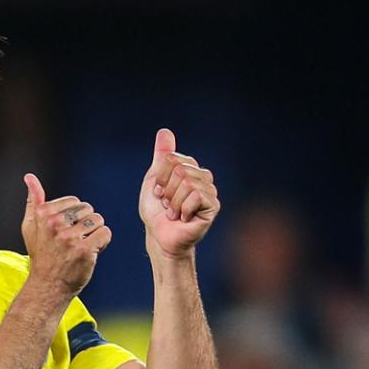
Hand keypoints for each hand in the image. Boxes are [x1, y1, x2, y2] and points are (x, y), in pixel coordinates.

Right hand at [21, 173, 111, 294]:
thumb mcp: (31, 226)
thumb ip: (33, 200)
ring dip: (95, 233)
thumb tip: (29, 177)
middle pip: (88, 209)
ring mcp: (70, 238)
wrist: (48, 284)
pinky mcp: (84, 250)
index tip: (65, 231)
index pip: (75, 201)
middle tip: (74, 241)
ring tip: (83, 245)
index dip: (75, 216)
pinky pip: (105, 233)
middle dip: (86, 224)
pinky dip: (103, 242)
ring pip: (98, 220)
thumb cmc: (41, 254)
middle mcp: (55, 224)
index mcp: (43, 214)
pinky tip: (91, 251)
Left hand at [138, 128, 218, 259]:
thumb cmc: (157, 212)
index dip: (160, 177)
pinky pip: (196, 195)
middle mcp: (203, 177)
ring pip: (187, 182)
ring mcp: (210, 191)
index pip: (172, 159)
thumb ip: (162, 156)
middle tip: (168, 205)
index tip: (159, 193)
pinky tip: (184, 218)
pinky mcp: (213, 206)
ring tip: (175, 212)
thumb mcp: (154, 180)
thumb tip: (165, 131)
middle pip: (180, 169)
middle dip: (167, 190)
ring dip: (174, 202)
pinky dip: (183, 209)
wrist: (161, 237)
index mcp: (190, 168)